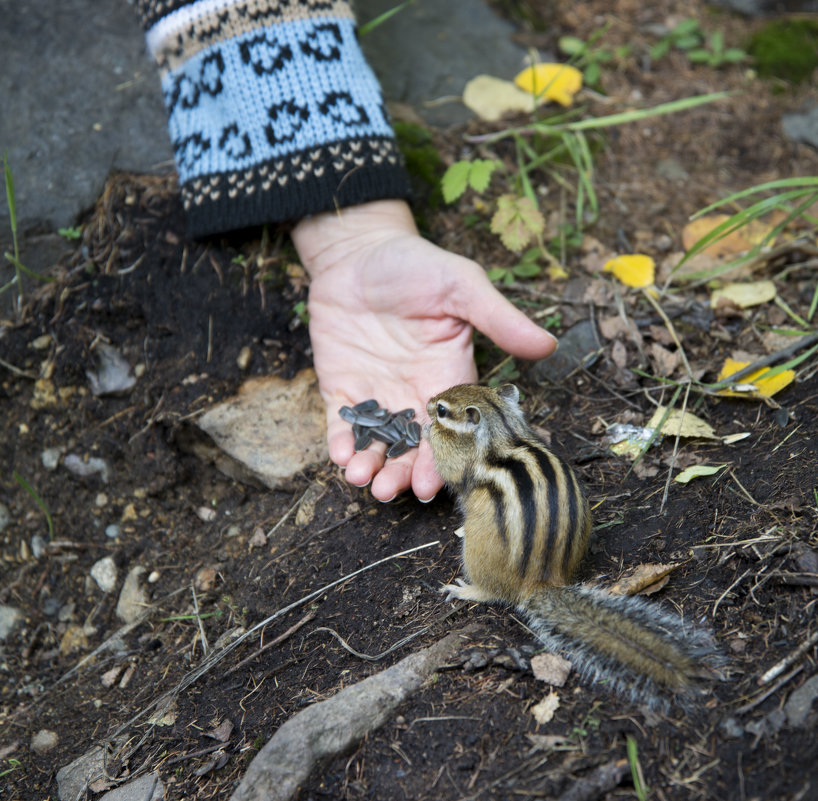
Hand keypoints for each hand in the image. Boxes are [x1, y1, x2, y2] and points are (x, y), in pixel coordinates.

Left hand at [292, 200, 556, 501]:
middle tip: (394, 491)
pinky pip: (343, 424)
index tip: (439, 481)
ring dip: (372, 466)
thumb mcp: (462, 285)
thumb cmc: (416, 264)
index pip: (452, 427)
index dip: (445, 457)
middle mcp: (414, 392)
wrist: (358, 250)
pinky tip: (341, 459)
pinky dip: (341, 443)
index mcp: (448, 376)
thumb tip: (548, 346)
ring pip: (378, 443)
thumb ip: (499, 319)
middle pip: (413, 446)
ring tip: (365, 481)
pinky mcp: (342, 387)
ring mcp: (377, 392)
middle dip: (404, 472)